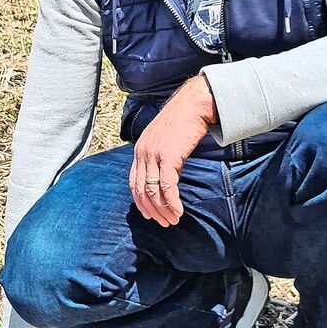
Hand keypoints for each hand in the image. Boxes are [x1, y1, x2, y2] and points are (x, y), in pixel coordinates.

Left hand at [130, 75, 216, 226]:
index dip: (140, 202)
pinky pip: (167, 186)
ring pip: (153, 191)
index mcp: (140, 150)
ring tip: (173, 220)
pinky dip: (172, 202)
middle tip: (164, 223)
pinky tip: (178, 211)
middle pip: (141, 190)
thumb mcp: (164, 139)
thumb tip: (164, 174)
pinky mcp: (169, 156)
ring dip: (163, 209)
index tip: (149, 215)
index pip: (133, 182)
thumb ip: (159, 155)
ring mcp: (154, 154)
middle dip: (152, 210)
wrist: (193, 104)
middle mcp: (143, 153)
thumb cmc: (183, 121)